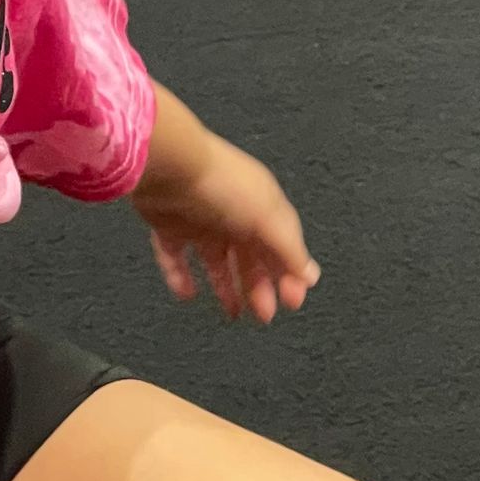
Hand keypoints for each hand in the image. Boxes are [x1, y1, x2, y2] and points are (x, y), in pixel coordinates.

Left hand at [133, 137, 318, 325]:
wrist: (170, 166)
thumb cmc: (221, 182)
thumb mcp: (268, 217)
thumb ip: (289, 248)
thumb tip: (309, 273)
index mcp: (262, 207)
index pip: (282, 246)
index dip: (289, 274)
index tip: (292, 300)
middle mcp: (233, 213)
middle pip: (250, 258)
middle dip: (260, 287)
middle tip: (264, 314)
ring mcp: (200, 220)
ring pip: (217, 261)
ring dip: (226, 287)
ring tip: (234, 312)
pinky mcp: (170, 225)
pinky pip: (175, 258)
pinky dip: (181, 278)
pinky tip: (188, 293)